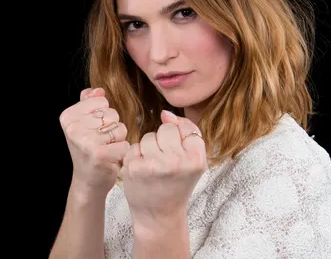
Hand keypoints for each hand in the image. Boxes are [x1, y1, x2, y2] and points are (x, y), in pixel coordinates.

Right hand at [59, 87, 130, 196]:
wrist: (88, 180)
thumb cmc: (89, 149)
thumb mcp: (83, 123)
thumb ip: (88, 103)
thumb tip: (98, 90)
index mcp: (68, 116)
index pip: (102, 102)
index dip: (104, 116)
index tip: (93, 130)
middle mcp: (73, 128)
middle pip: (112, 114)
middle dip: (112, 128)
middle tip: (100, 142)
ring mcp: (86, 141)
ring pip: (120, 128)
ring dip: (118, 140)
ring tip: (105, 149)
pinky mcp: (99, 154)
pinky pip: (124, 143)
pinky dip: (122, 152)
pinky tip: (111, 158)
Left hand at [120, 110, 207, 225]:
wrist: (159, 216)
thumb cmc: (177, 185)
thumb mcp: (194, 161)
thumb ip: (187, 133)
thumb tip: (165, 114)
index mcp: (196, 160)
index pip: (186, 128)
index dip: (180, 140)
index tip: (179, 157)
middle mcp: (176, 162)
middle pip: (166, 129)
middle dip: (164, 141)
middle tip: (165, 163)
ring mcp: (154, 165)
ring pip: (149, 136)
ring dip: (149, 148)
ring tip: (153, 167)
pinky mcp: (134, 168)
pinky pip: (135, 146)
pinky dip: (137, 157)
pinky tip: (142, 171)